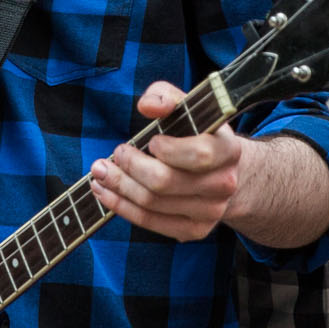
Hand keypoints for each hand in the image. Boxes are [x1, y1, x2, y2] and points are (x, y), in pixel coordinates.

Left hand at [89, 82, 249, 241]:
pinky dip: (122, 207)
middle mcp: (224, 185)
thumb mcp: (187, 108)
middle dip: (130, 167)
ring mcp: (211, 212)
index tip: (151, 140)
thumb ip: (166, 97)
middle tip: (115, 154)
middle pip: (165, 182)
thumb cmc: (197, 134)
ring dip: (118, 187)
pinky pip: (150, 222)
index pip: (199, 155)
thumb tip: (148, 106)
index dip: (168, 149)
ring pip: (152, 203)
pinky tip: (106, 192)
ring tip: (100, 172)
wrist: (221, 172)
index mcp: (228, 150)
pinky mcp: (194, 230)